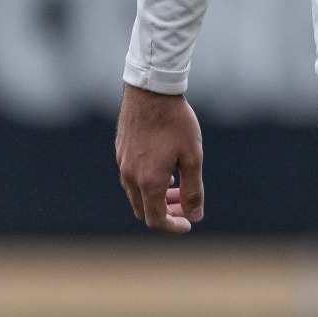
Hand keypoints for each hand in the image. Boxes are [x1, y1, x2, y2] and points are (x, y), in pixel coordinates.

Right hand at [115, 83, 203, 232]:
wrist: (151, 90)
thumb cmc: (175, 122)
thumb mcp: (192, 156)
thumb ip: (193, 189)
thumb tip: (196, 215)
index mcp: (147, 181)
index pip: (155, 220)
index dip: (173, 226)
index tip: (189, 223)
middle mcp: (130, 176)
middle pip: (144, 209)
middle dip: (165, 213)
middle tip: (185, 206)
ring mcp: (122, 162)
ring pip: (136, 193)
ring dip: (156, 197)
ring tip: (177, 187)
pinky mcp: (121, 150)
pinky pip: (131, 177)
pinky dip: (147, 182)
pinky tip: (165, 168)